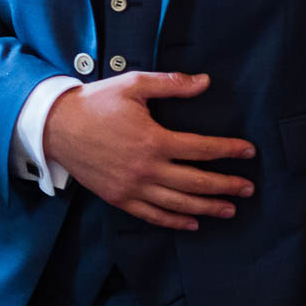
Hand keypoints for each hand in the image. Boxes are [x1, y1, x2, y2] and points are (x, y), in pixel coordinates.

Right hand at [41, 73, 253, 229]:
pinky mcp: (119, 198)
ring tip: (230, 209)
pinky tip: (192, 222)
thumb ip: (171, 84)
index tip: (248, 151)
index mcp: (153, 140)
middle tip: (248, 188)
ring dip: (208, 207)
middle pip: (196, 182)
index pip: (202, 149)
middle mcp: (146, 168)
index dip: (229, 150)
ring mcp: (132, 187)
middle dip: (226, 186)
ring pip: (179, 204)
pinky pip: (152, 215)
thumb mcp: (133, 85)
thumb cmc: (96, 103)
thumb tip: (205, 82)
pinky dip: (175, 221)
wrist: (57, 126)